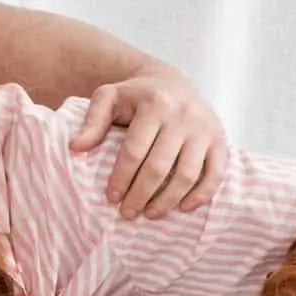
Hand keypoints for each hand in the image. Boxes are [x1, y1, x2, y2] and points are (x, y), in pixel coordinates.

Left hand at [70, 62, 227, 219]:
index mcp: (155, 103)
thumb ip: (92, 121)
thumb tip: (76, 148)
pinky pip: (215, 174)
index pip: (134, 150)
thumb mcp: (109, 97)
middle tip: (127, 213)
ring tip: (150, 214)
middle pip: (159, 167)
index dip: (121, 178)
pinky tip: (182, 208)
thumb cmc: (136, 96)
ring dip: (167, 201)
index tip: (111, 198)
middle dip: (141, 195)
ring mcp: (205, 128)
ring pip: (187, 175)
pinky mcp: (220, 140)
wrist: (172, 81)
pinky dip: (200, 196)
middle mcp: (183, 114)